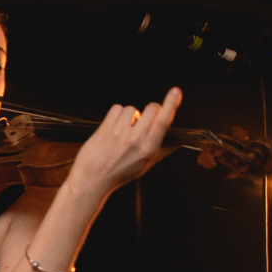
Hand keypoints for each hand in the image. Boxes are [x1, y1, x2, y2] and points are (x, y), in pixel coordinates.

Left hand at [67, 89, 181, 196]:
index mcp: (148, 148)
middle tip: (142, 121)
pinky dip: (116, 114)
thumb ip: (163, 151)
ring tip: (124, 128)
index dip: (171, 104)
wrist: (92, 180)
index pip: (164, 122)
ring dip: (130, 115)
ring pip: (132, 108)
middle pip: (151, 109)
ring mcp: (119, 134)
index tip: (176, 92)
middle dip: (150, 110)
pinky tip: (114, 125)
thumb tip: (179, 141)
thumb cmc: (118, 173)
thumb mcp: (145, 165)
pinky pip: (116, 109)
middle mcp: (135, 140)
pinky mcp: (105, 129)